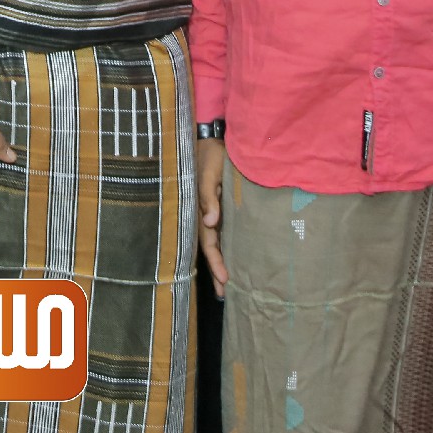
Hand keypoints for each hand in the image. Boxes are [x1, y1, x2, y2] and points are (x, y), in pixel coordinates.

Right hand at [196, 137, 227, 297]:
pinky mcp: (219, 207)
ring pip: (216, 244)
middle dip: (217, 271)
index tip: (226, 279)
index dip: (216, 261)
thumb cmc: (213, 153)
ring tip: (228, 287)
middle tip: (227, 295)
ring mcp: (212, 212)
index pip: (209, 242)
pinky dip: (225, 248)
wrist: (214, 138)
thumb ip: (210, 195)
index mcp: (200, 209)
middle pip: (211, 249)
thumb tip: (210, 222)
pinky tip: (231, 259)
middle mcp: (205, 215)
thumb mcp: (211, 171)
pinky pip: (222, 233)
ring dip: (221, 264)